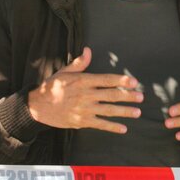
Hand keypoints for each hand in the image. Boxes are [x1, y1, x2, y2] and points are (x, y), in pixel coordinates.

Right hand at [28, 47, 142, 132]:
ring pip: (109, 110)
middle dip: (128, 96)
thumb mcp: (64, 72)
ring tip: (137, 112)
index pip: (107, 80)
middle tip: (141, 97)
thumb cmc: (52, 87)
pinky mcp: (81, 121)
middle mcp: (86, 95)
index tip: (134, 81)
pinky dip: (112, 127)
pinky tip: (123, 128)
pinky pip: (100, 124)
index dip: (122, 80)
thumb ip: (79, 63)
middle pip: (111, 95)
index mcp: (83, 81)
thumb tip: (88, 50)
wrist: (37, 107)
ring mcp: (84, 109)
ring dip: (124, 112)